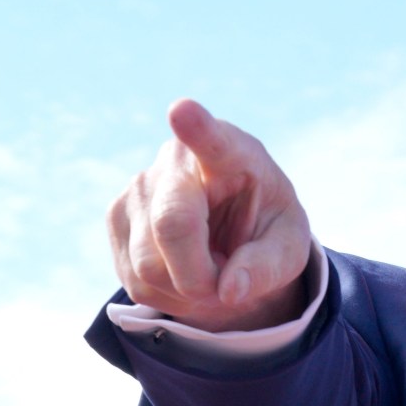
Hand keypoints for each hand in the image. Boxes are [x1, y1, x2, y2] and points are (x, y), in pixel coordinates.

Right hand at [108, 99, 312, 332]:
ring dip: (185, 291)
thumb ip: (268, 265)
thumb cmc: (265, 229)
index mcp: (230, 152)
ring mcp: (137, 188)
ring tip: (209, 274)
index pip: (211, 138)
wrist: (232, 228)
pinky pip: (135, 279)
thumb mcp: (289, 247)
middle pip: (172, 226)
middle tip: (227, 284)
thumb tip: (229, 290)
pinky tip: (183, 275)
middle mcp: (175, 161)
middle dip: (200, 277)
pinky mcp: (116, 218)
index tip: (182, 111)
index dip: (196, 127)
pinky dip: (166, 295)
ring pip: (149, 265)